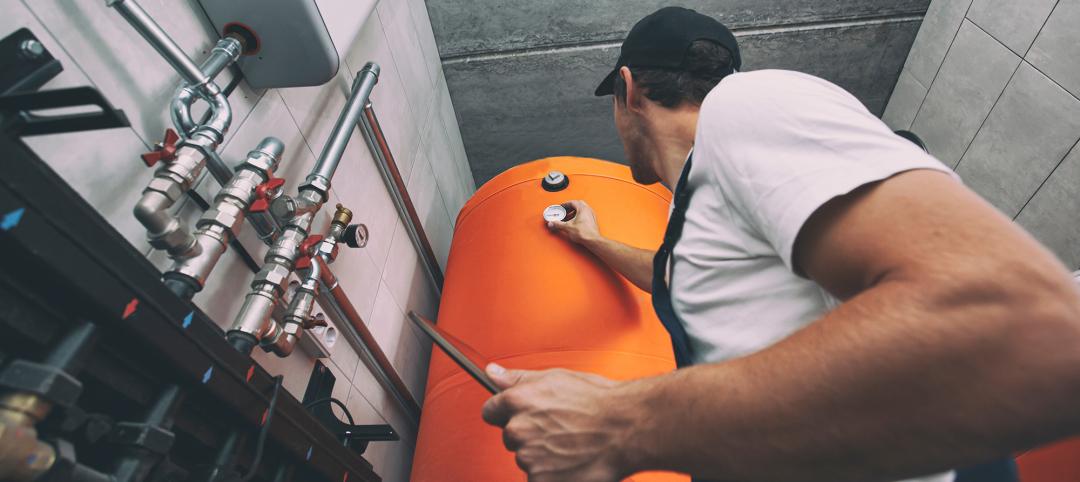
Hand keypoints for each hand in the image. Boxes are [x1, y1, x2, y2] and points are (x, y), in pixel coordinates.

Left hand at [481, 364, 637, 481]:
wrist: (626, 429)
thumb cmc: (598, 402)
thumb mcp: (556, 378)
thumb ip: (518, 378)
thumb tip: (492, 372)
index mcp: (517, 401)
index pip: (490, 411)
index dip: (507, 413)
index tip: (524, 416)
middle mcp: (518, 429)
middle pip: (510, 436)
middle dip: (529, 434)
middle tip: (559, 429)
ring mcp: (529, 458)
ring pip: (526, 458)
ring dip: (542, 455)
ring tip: (570, 445)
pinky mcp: (540, 481)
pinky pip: (538, 478)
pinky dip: (552, 474)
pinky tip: (571, 461)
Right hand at [547, 200, 601, 245]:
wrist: (593, 240)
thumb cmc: (584, 233)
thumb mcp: (567, 227)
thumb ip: (558, 224)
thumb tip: (552, 223)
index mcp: (582, 208)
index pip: (572, 202)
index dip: (565, 204)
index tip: (561, 207)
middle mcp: (588, 210)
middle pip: (577, 204)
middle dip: (570, 208)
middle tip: (564, 211)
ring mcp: (591, 215)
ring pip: (581, 210)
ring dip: (574, 212)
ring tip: (568, 217)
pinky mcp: (592, 221)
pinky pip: (584, 215)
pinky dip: (578, 216)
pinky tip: (574, 222)